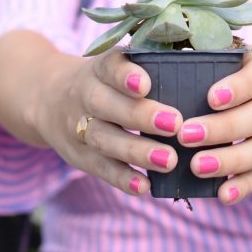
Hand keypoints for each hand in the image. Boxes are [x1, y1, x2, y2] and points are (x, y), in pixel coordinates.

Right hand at [34, 48, 184, 196]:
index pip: (109, 67)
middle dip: (140, 115)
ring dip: (137, 152)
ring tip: (169, 160)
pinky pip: (100, 168)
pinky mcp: (79, 156)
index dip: (125, 76)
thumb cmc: (106, 83)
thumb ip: (150, 65)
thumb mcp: (115, 66)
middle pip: (106, 106)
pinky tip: (145, 186)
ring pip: (104, 140)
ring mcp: (79, 128)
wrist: (48, 101)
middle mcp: (85, 96)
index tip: (146, 83)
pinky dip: (122, 179)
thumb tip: (202, 65)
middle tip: (174, 123)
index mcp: (99, 69)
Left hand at [176, 46, 251, 204]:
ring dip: (231, 160)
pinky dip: (244, 186)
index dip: (238, 88)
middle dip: (223, 128)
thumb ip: (207, 62)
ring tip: (197, 167)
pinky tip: (223, 195)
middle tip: (185, 135)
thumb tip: (152, 67)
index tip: (210, 98)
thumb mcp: (236, 58)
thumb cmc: (244, 74)